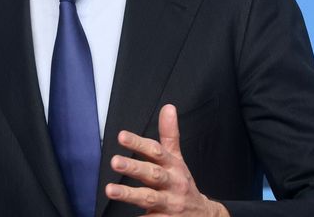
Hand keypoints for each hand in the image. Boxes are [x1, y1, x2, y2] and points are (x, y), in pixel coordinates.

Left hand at [106, 104, 227, 215]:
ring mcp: (169, 204)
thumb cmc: (182, 184)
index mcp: (173, 167)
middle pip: (153, 174)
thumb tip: (168, 107)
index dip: (139, 144)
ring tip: (110, 190)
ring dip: (129, 195)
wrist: (203, 216)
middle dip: (134, 168)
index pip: (157, 151)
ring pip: (149, 199)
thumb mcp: (178, 159)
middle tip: (114, 161)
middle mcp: (172, 184)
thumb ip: (169, 135)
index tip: (121, 136)